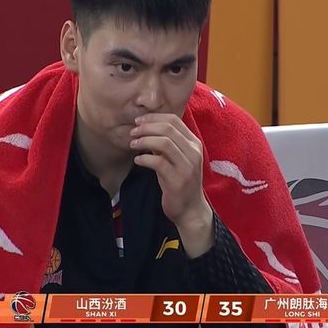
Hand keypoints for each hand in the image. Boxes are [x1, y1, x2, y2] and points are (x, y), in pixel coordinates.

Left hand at [130, 113, 213, 257]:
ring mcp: (187, 166)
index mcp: (194, 144)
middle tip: (133, 132)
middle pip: (168, 129)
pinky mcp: (178, 180)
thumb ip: (165, 143)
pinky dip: (145, 159)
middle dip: (146, 127)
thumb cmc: (178, 181)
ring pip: (165, 143)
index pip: (174, 120)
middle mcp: (194, 152)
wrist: (190, 209)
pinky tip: (137, 160)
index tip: (139, 121)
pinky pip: (158, 162)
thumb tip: (145, 127)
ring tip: (133, 144)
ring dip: (145, 140)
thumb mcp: (174, 159)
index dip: (154, 117)